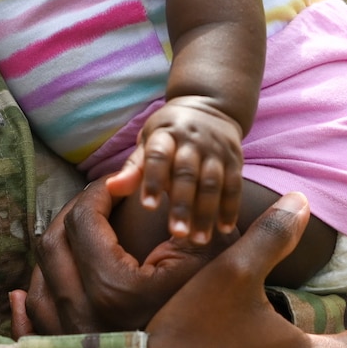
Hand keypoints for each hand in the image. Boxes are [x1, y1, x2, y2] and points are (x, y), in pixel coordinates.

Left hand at [23, 176, 213, 334]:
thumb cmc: (214, 309)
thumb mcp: (210, 254)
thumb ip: (184, 211)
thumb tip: (138, 176)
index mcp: (115, 287)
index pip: (84, 220)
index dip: (98, 191)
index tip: (116, 184)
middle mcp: (85, 315)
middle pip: (54, 244)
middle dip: (73, 213)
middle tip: (96, 202)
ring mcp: (73, 341)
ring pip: (38, 281)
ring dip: (54, 251)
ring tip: (77, 235)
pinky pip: (31, 328)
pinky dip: (26, 305)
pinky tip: (23, 291)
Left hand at [104, 98, 243, 244]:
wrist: (209, 107)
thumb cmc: (168, 133)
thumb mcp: (148, 141)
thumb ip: (134, 168)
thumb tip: (111, 188)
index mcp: (166, 133)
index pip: (158, 156)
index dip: (153, 180)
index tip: (148, 207)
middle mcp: (193, 140)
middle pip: (187, 174)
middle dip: (183, 204)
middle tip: (176, 233)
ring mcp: (216, 149)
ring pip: (212, 183)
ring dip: (206, 212)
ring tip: (199, 239)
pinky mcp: (235, 159)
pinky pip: (234, 185)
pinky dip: (230, 208)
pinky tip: (224, 229)